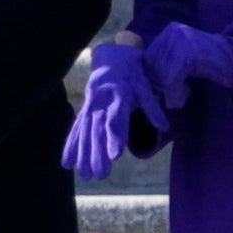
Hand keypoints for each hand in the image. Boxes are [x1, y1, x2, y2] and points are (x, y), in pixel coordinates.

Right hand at [61, 42, 168, 179]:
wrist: (112, 57)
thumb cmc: (133, 72)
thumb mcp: (145, 84)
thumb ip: (152, 106)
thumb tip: (165, 127)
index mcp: (118, 95)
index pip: (116, 119)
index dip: (115, 136)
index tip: (115, 155)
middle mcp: (101, 102)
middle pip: (98, 130)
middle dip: (97, 152)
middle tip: (99, 174)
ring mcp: (90, 106)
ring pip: (86, 132)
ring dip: (84, 153)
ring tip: (84, 175)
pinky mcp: (84, 110)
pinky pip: (76, 128)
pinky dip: (71, 145)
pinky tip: (67, 163)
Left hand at [144, 22, 232, 108]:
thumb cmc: (212, 61)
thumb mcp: (185, 57)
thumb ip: (168, 62)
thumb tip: (149, 78)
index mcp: (170, 30)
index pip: (149, 55)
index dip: (153, 74)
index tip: (161, 89)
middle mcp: (174, 32)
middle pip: (154, 64)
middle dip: (160, 83)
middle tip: (171, 98)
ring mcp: (183, 41)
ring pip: (163, 72)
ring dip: (168, 91)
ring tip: (177, 101)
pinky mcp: (191, 53)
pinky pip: (173, 78)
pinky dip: (175, 92)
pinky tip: (181, 99)